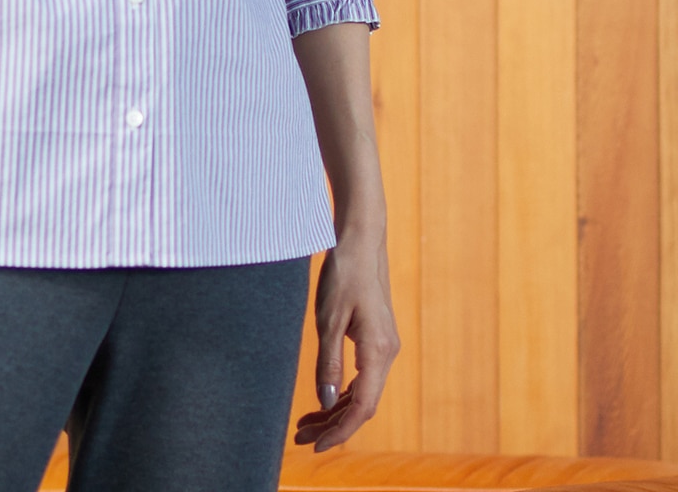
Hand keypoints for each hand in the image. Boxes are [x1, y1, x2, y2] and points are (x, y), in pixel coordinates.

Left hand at [293, 231, 399, 451]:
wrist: (361, 240)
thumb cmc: (344, 273)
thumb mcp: (329, 319)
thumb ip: (328, 362)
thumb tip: (327, 401)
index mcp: (378, 352)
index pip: (362, 408)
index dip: (340, 432)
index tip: (315, 446)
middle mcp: (386, 353)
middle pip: (362, 405)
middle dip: (333, 425)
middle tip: (301, 438)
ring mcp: (383, 346)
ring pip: (362, 392)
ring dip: (336, 410)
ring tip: (306, 424)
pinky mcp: (376, 338)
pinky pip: (362, 376)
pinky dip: (343, 391)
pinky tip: (324, 398)